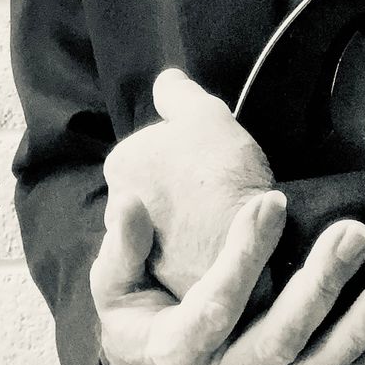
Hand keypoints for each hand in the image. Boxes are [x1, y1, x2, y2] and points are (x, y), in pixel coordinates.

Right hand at [90, 188, 364, 364]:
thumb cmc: (137, 321)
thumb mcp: (112, 286)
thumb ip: (123, 246)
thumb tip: (129, 205)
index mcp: (175, 351)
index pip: (214, 305)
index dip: (244, 254)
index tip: (272, 202)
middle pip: (278, 336)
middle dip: (321, 284)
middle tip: (354, 235)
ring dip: (359, 330)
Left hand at [103, 68, 273, 299]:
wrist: (250, 242)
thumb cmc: (223, 170)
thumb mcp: (205, 113)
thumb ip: (178, 93)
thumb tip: (165, 80)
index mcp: (121, 163)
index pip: (148, 153)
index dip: (183, 156)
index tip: (210, 163)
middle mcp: (115, 208)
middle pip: (151, 192)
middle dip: (175, 194)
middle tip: (216, 192)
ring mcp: (136, 251)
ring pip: (162, 229)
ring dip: (185, 226)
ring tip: (221, 222)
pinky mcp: (160, 284)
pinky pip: (177, 259)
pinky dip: (195, 254)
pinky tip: (220, 248)